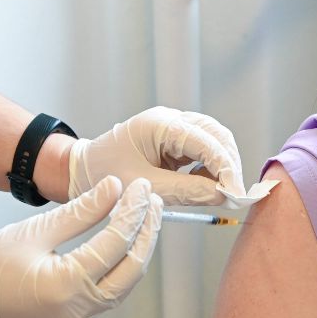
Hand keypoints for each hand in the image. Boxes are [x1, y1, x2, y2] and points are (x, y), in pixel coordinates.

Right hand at [0, 176, 161, 317]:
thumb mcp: (36, 230)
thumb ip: (81, 211)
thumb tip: (115, 188)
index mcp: (66, 286)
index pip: (115, 244)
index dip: (132, 212)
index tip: (141, 187)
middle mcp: (79, 308)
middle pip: (133, 267)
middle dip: (147, 231)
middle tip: (153, 200)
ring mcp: (80, 317)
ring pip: (128, 282)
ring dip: (140, 248)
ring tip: (146, 216)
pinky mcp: (78, 316)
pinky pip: (114, 290)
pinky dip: (125, 264)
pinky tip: (128, 240)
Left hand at [67, 107, 244, 204]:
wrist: (80, 171)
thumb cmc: (104, 176)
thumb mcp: (146, 188)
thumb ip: (187, 191)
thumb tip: (223, 196)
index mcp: (160, 125)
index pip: (207, 142)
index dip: (226, 168)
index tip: (236, 194)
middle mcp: (170, 120)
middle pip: (217, 135)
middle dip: (229, 165)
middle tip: (233, 196)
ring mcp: (173, 128)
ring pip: (214, 141)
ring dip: (222, 166)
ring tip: (220, 193)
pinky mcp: (174, 141)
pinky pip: (203, 150)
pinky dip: (211, 168)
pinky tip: (206, 186)